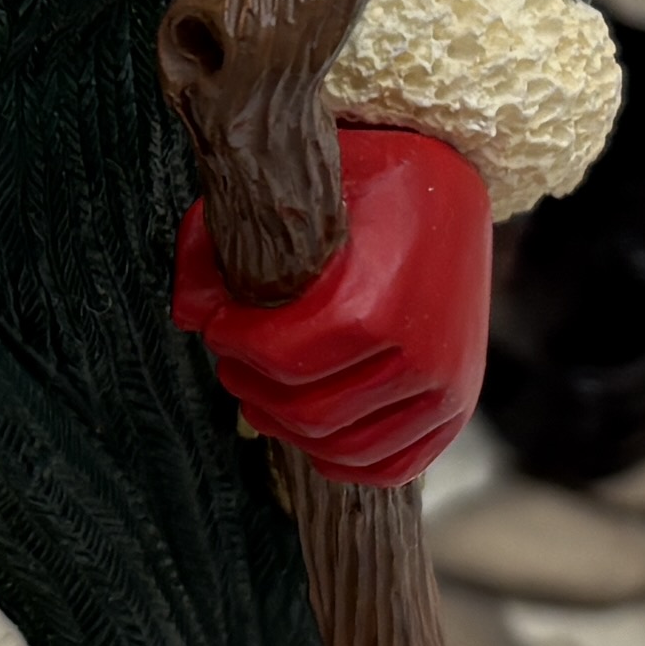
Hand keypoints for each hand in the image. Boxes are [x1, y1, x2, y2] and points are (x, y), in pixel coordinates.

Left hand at [170, 125, 493, 486]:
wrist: (454, 181)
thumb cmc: (369, 179)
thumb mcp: (290, 190)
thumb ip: (222, 245)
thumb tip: (188, 315)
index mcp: (375, 307)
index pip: (280, 361)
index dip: (234, 347)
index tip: (217, 325)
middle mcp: (419, 357)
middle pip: (306, 413)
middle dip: (253, 387)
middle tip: (233, 358)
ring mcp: (445, 389)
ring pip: (343, 449)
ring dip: (288, 427)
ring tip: (263, 391)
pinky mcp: (456, 407)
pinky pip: (391, 465)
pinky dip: (343, 460)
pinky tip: (312, 432)